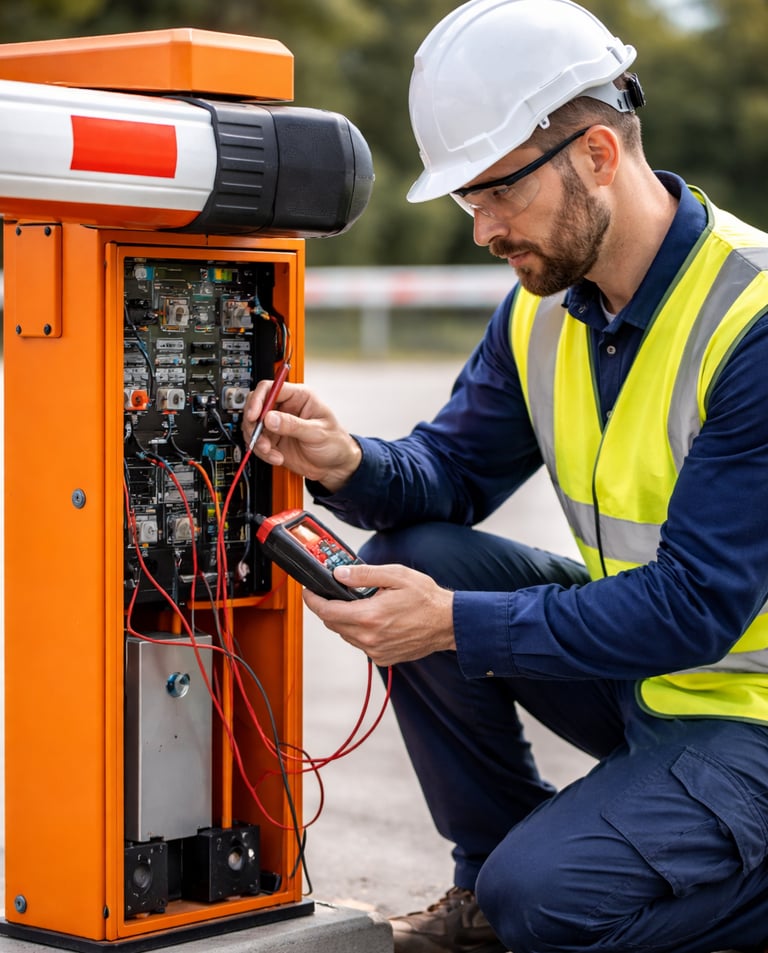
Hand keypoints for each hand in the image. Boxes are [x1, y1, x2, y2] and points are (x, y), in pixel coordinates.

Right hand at [242, 381, 361, 491]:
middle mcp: (285, 408)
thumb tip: (270, 418)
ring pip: (253, 426)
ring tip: (270, 451)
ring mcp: (278, 424)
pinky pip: (258, 442)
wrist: (335, 467)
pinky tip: (276, 457)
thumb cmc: (335, 443)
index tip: (254, 415)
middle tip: (259, 437)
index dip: (258, 400)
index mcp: (299, 397)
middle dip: (254, 423)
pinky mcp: (274, 440)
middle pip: (256, 405)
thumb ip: (293, 425)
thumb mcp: (317, 432)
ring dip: (258, 440)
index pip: (270, 388)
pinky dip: (262, 451)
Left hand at [303, 563, 455, 666]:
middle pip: (333, 624)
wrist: (448, 623)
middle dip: (328, 608)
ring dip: (345, 620)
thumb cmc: (426, 598)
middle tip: (333, 593)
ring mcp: (376, 651)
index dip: (313, 600)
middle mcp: (369, 638)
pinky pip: (361, 644)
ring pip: (346, 635)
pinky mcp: (383, 658)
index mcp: (369, 616)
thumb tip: (339, 575)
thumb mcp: (395, 576)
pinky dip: (360, 632)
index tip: (308, 592)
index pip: (327, 611)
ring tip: (360, 605)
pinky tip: (374, 620)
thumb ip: (364, 575)